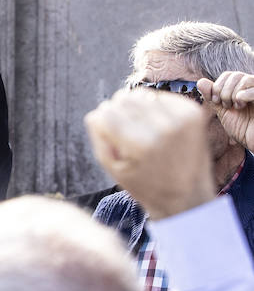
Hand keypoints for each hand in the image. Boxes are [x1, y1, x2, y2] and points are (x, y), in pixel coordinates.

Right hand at [86, 88, 215, 218]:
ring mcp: (181, 118)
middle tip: (124, 131)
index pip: (106, 113)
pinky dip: (154, 107)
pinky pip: (161, 97)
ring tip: (141, 128)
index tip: (107, 133)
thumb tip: (98, 112)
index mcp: (141, 145)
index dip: (101, 121)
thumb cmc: (145, 185)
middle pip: (123, 99)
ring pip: (141, 94)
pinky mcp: (193, 112)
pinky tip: (157, 125)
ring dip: (136, 108)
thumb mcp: (113, 168)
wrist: (188, 195)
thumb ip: (100, 137)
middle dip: (117, 112)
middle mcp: (163, 128)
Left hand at [200, 71, 253, 153]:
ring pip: (245, 79)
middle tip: (225, 106)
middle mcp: (252, 88)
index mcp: (243, 89)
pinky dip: (245, 93)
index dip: (217, 86)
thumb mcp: (224, 112)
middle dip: (224, 90)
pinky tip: (240, 102)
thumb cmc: (242, 129)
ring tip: (235, 107)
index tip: (215, 101)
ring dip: (233, 93)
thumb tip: (201, 81)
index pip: (228, 75)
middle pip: (235, 75)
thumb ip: (213, 97)